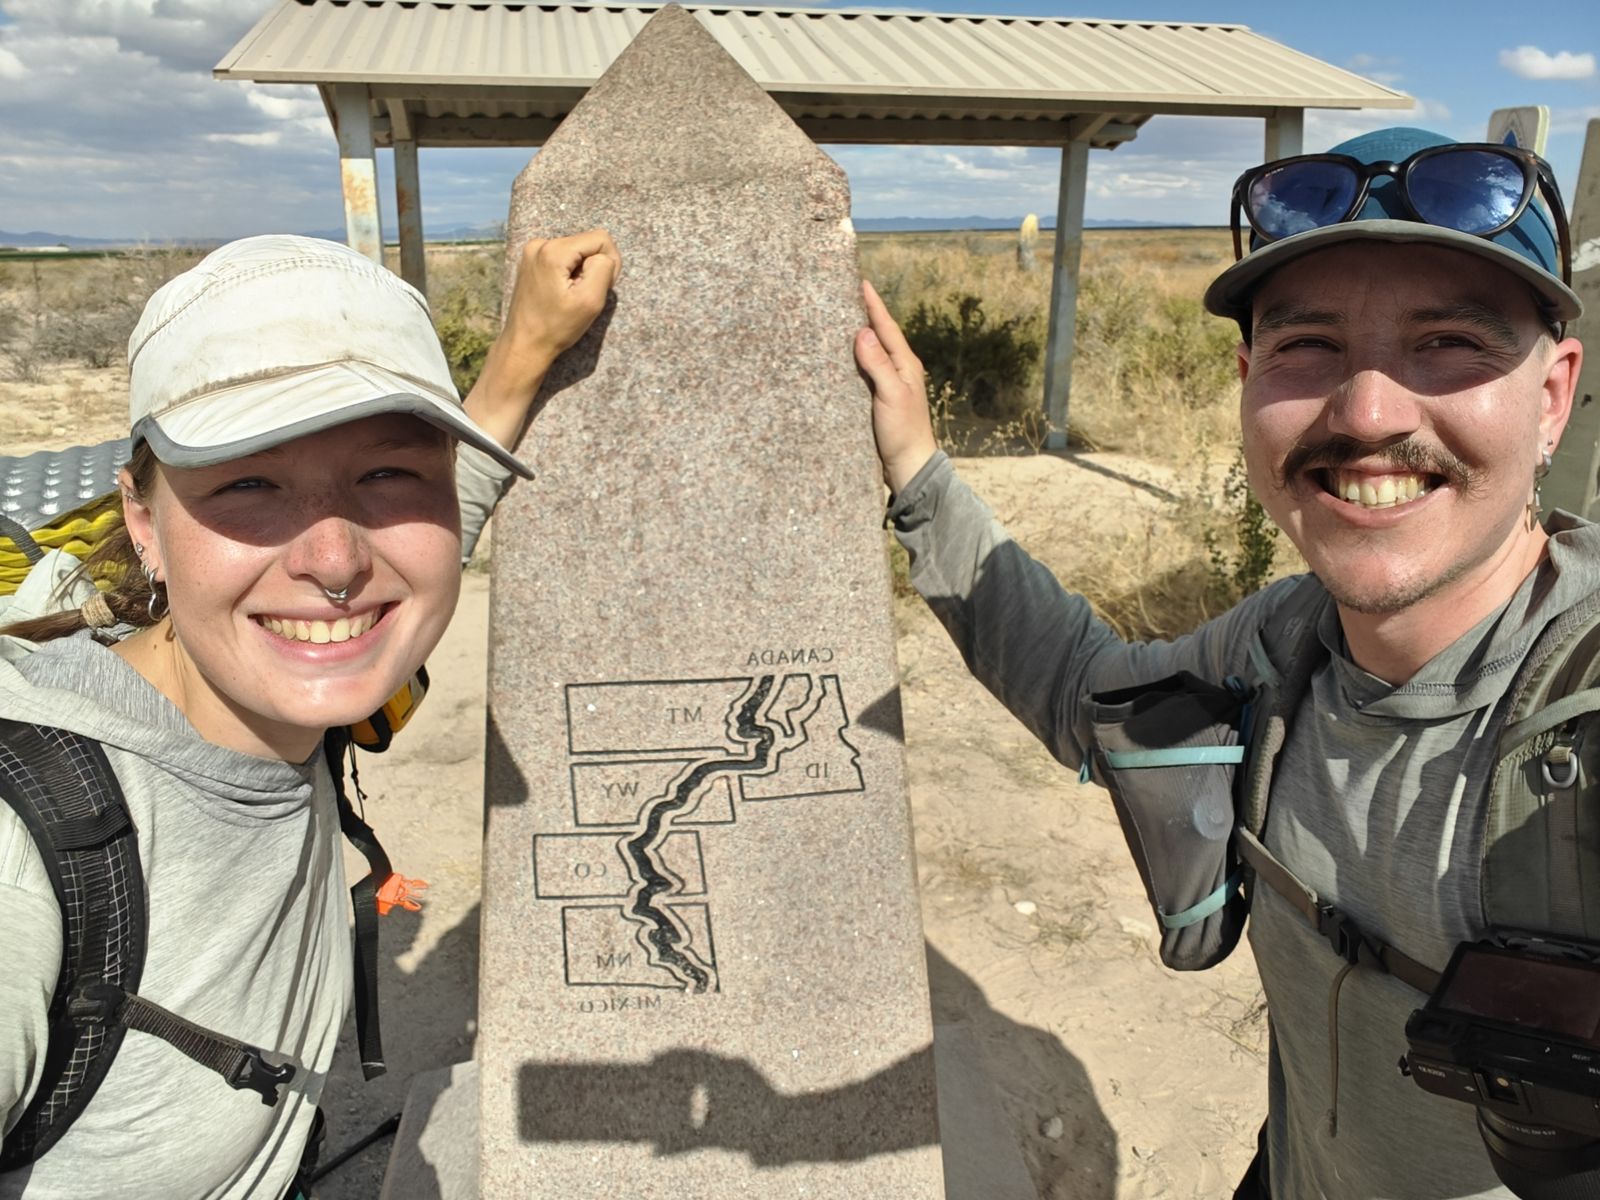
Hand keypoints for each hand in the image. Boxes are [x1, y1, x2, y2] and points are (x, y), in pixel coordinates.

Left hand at [465, 228, 620, 448]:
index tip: (599, 287)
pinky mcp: (531, 260)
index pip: (601, 238)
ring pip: (576, 251)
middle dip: (593, 267)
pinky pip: (563, 257)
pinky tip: (561, 293)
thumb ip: (604, 268)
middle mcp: (539, 244)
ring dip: (581, 272)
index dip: (610, 262)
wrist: (525, 344)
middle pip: (587, 243)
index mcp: (553, 251)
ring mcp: (532, 251)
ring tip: (570, 296)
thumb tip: (604, 255)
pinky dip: (569, 273)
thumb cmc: (557, 327)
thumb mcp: (590, 301)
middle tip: (583, 295)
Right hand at [855, 280, 935, 493]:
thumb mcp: (891, 395)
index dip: (873, 305)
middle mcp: (897, 370)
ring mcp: (887, 384)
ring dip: (856, 335)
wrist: (907, 465)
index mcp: (905, 364)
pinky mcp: (876, 399)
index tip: (861, 282)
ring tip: (837, 317)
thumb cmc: (904, 432)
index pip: (886, 327)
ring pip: (870, 352)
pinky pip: (862, 371)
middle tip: (845, 293)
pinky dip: (851, 359)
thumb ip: (878, 364)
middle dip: (863, 313)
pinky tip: (839, 356)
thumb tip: (863, 332)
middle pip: (878, 335)